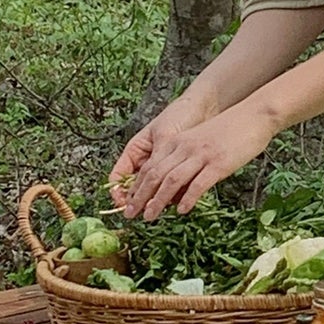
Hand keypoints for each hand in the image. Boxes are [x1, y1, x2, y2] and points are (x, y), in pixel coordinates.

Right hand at [108, 90, 214, 206]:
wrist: (204, 108)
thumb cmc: (180, 115)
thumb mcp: (165, 136)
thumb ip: (159, 159)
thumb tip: (157, 183)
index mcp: (135, 150)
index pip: (118, 176)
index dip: (118, 192)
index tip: (124, 204)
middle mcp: (146, 160)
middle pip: (135, 187)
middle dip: (138, 201)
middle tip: (142, 214)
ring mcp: (162, 167)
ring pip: (154, 189)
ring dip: (156, 199)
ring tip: (161, 207)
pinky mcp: (178, 171)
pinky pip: (172, 187)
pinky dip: (174, 194)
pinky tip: (179, 199)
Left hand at [115, 104, 277, 219]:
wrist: (254, 115)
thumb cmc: (230, 130)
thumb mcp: (200, 140)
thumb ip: (187, 159)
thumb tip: (178, 186)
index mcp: (178, 142)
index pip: (150, 166)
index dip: (136, 186)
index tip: (129, 202)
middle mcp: (185, 148)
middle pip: (155, 175)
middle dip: (139, 197)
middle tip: (129, 213)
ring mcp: (201, 155)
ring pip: (171, 181)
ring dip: (157, 201)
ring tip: (150, 217)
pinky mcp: (218, 163)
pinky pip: (198, 184)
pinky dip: (187, 198)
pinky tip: (182, 211)